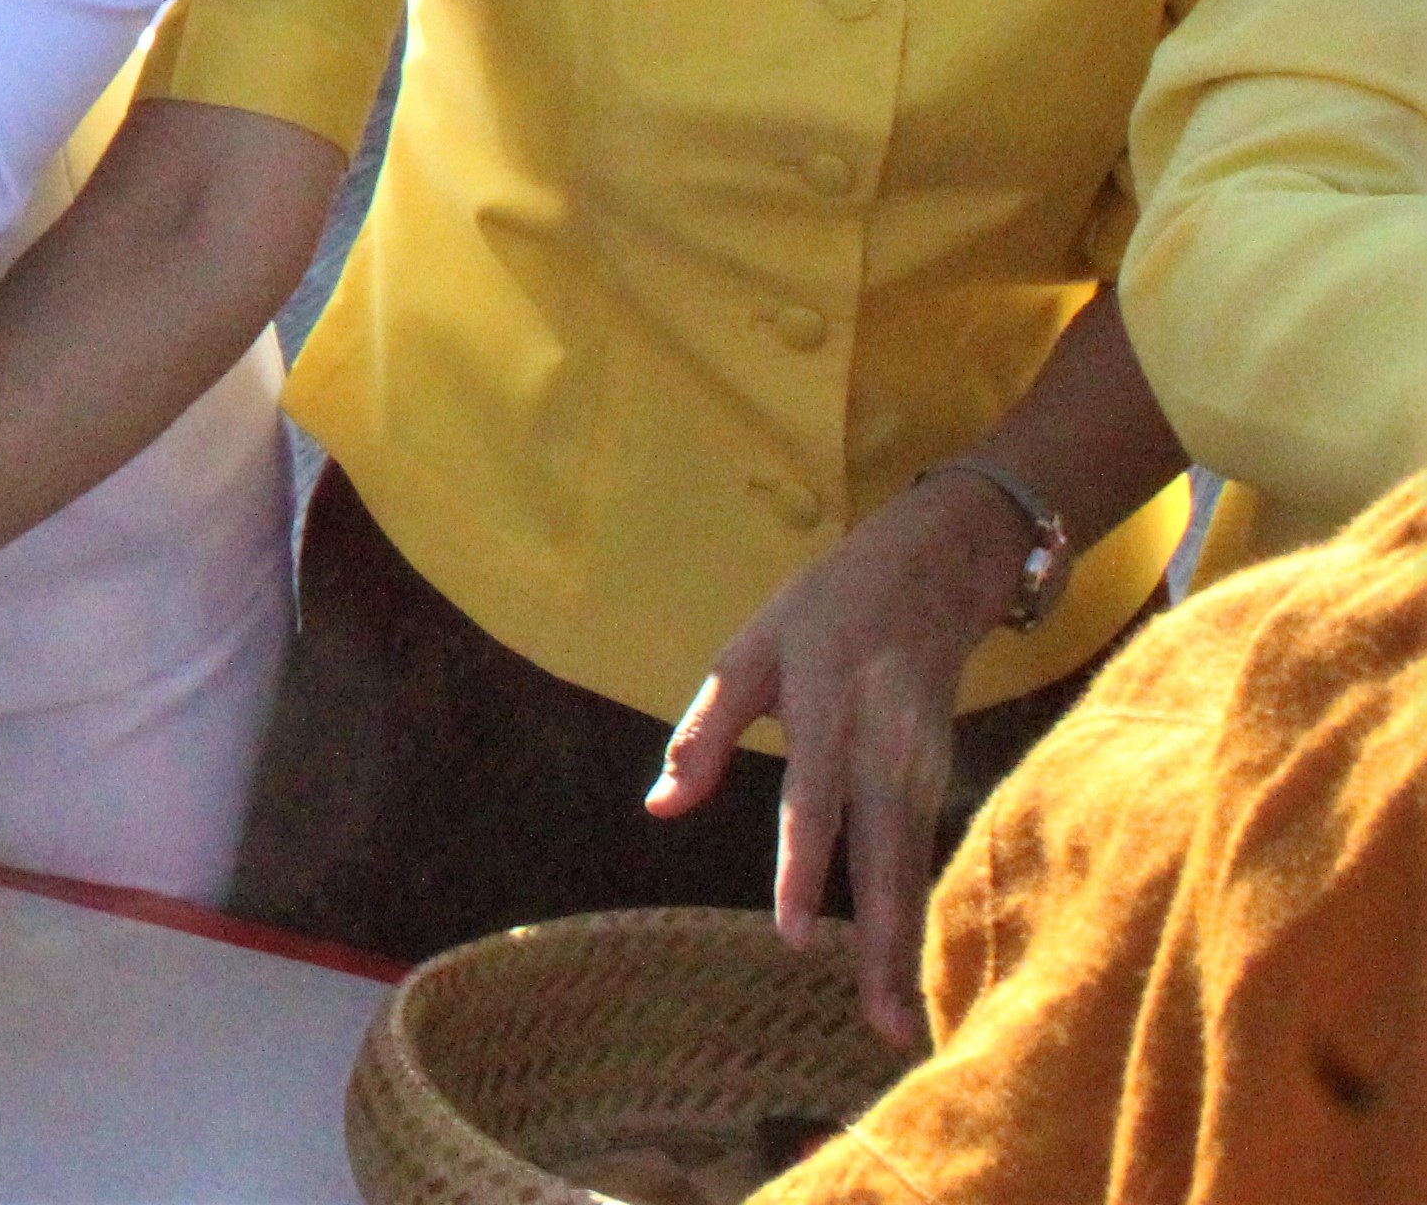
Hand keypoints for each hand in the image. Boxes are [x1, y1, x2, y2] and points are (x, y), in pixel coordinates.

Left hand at [650, 473, 1029, 1049]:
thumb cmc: (822, 613)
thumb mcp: (749, 651)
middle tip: (878, 1021)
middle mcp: (884, 746)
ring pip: (911, 869)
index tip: (794, 937)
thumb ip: (702, 733)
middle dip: (879, 942)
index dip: (803, 869)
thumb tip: (659, 808)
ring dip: (904, 947)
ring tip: (897, 1024)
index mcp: (829, 707)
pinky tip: (908, 973)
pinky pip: (922, 858)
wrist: (932, 573)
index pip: (814, 801)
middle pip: (883, 856)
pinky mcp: (939, 781)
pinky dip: (916, 917)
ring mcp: (922, 767)